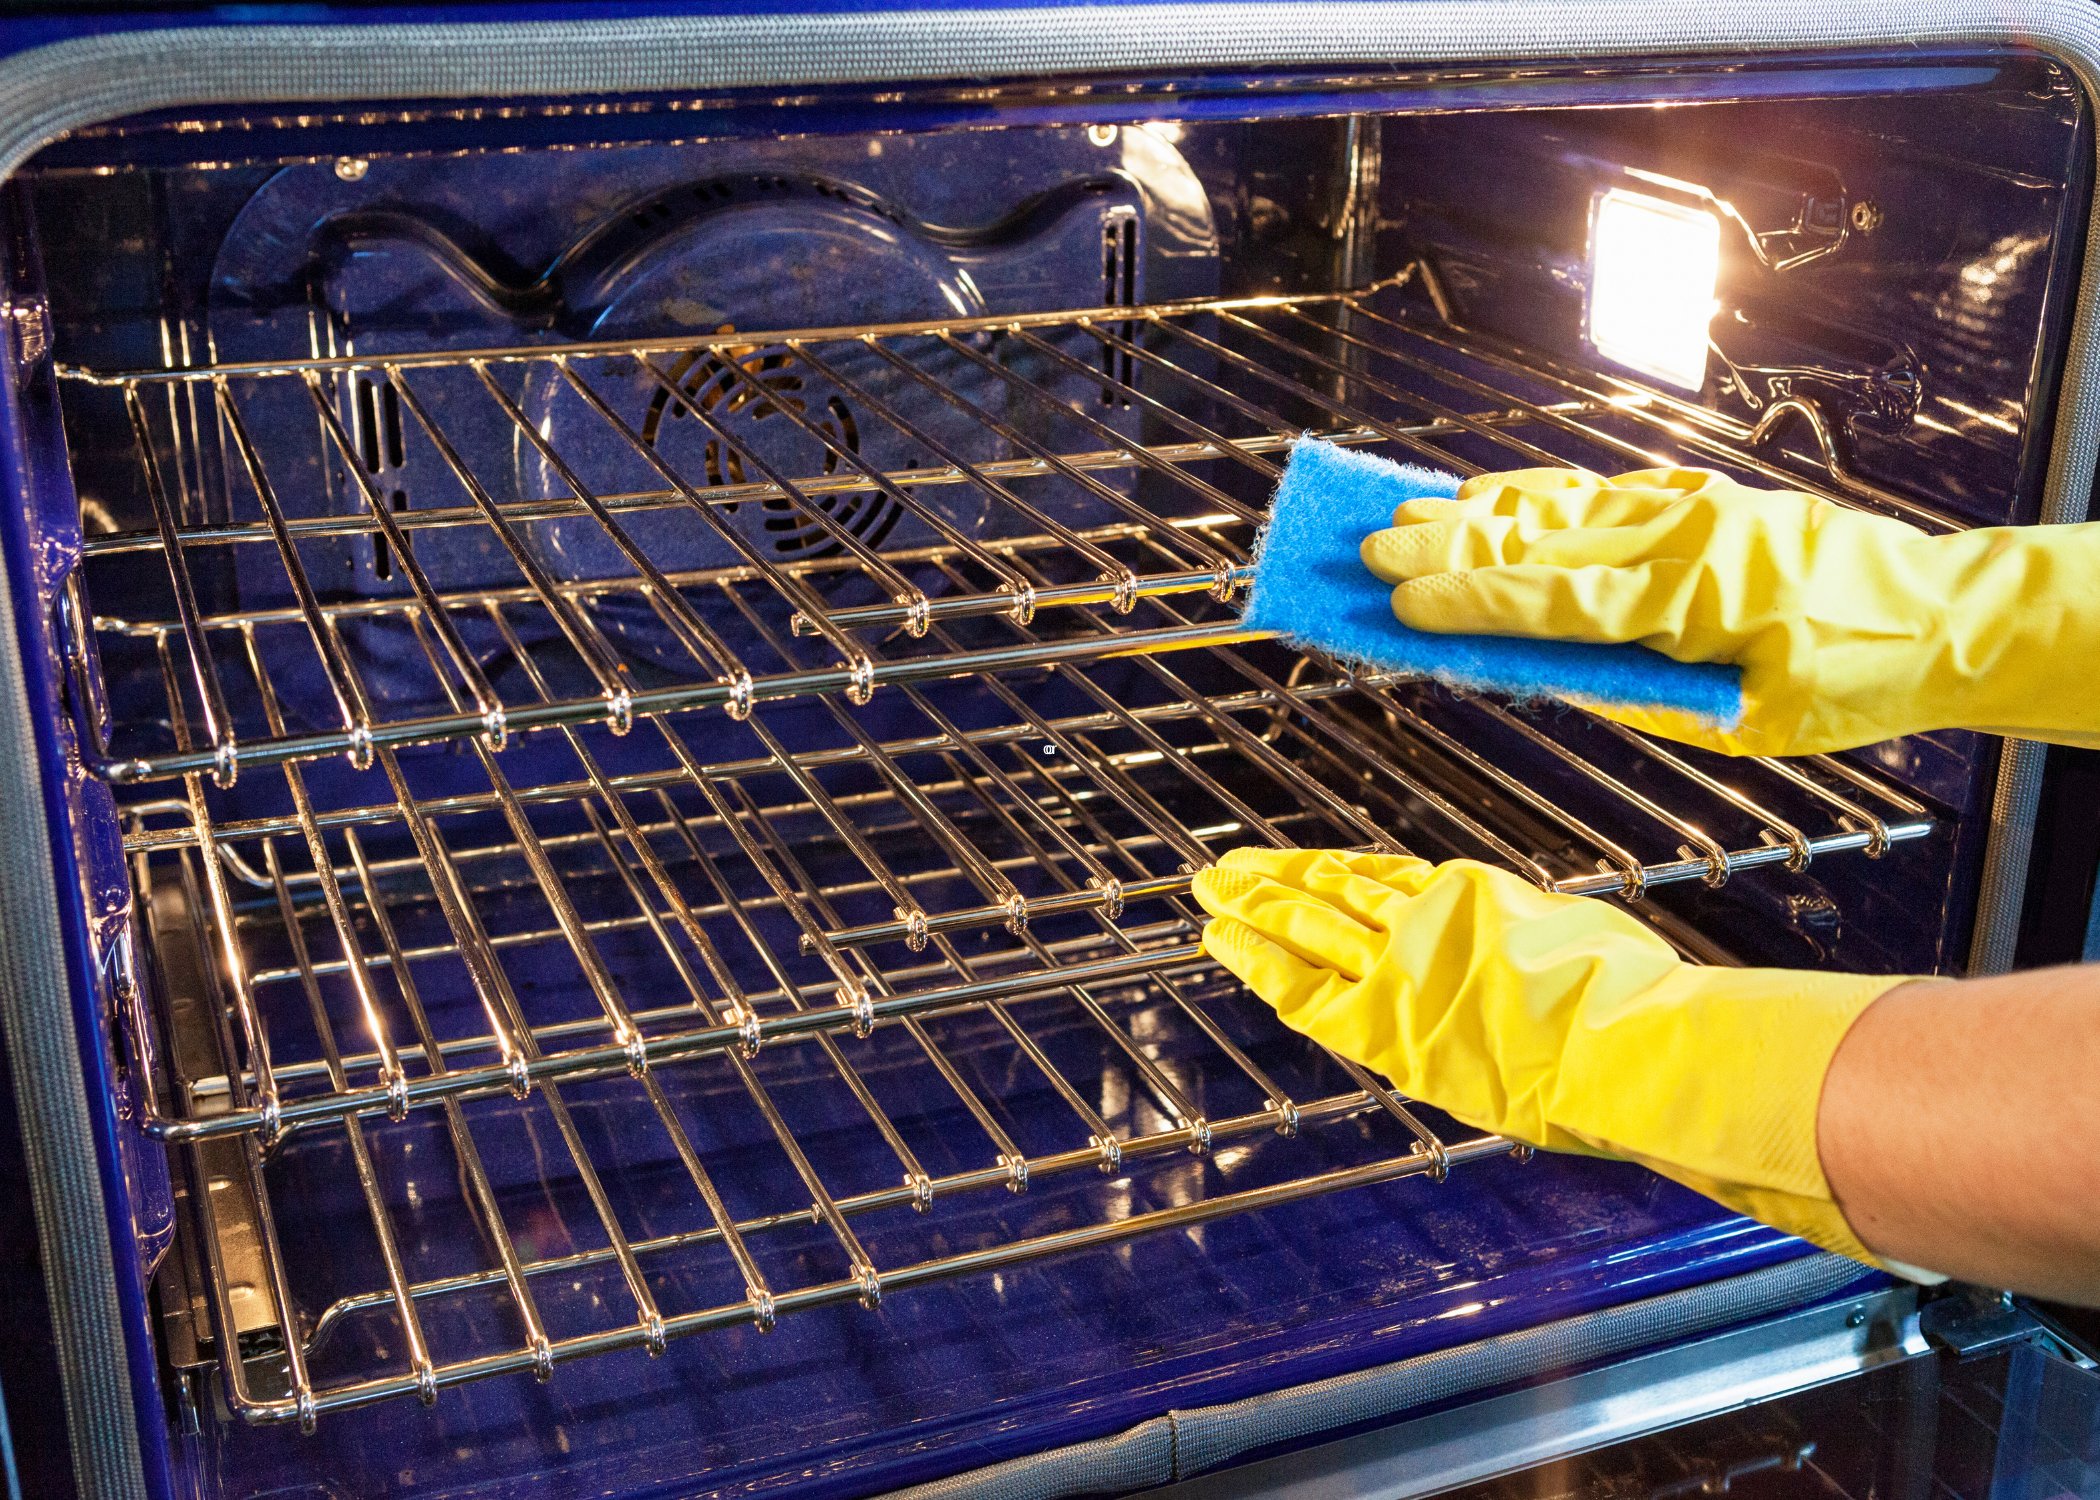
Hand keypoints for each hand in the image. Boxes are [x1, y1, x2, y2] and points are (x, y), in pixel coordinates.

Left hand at [1192, 846, 1915, 1265]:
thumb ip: (1538, 942)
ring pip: (1306, 926)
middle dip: (1273, 883)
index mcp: (1474, 898)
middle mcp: (1427, 924)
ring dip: (1251, 909)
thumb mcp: (1581, 942)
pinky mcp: (1385, 1022)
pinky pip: (1304, 987)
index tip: (1301, 865)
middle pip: (1331, 893)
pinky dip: (1258, 963)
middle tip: (1222, 870)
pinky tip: (1223, 945)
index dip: (1333, 871)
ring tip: (1208, 894)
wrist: (1629, 1042)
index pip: (1384, 878)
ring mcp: (1400, 968)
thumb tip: (1539, 955)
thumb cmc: (1631, 1003)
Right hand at [1359, 465, 2099, 755]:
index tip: (1398, 608)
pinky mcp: (1701, 498)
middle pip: (1540, 537)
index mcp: (1693, 594)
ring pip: (1562, 503)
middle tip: (1370, 550)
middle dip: (1448, 545)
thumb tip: (1550, 675)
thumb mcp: (1741, 718)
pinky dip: (1536, 497)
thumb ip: (1639, 693)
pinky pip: (1599, 493)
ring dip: (1478, 511)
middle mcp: (1684, 534)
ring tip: (1405, 515)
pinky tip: (1490, 499)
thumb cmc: (1853, 677)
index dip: (1468, 604)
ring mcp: (1693, 506)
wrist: (1947, 614)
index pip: (1552, 599)